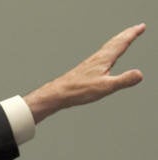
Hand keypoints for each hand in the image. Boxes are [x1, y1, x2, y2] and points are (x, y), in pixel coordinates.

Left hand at [24, 23, 144, 122]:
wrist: (57, 94)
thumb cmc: (78, 90)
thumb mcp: (105, 87)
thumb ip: (123, 80)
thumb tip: (139, 74)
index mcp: (103, 60)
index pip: (121, 44)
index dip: (132, 35)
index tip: (141, 27)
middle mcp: (96, 59)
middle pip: (114, 43)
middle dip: (126, 35)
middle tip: (136, 28)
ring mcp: (90, 64)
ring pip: (107, 49)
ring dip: (117, 42)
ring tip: (122, 39)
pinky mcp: (85, 70)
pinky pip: (100, 56)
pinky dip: (107, 52)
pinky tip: (104, 58)